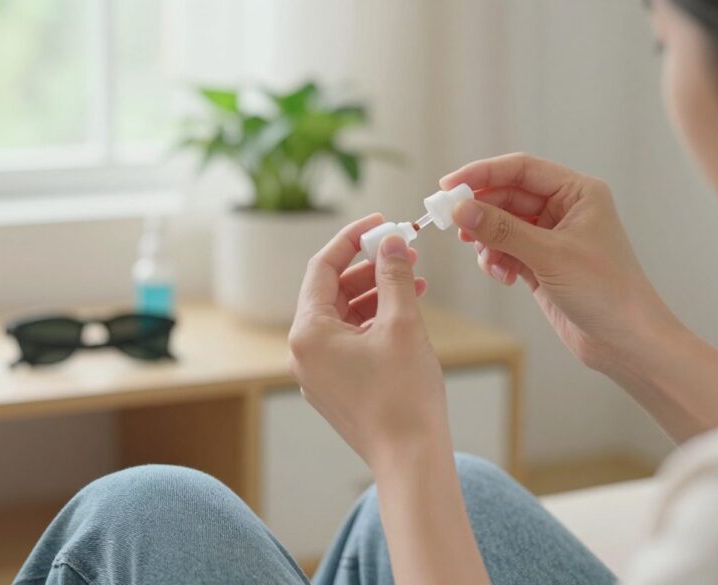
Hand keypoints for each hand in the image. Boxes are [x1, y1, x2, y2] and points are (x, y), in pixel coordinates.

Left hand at [288, 214, 449, 469]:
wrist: (410, 458)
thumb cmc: (404, 395)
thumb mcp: (402, 323)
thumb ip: (394, 275)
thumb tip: (391, 242)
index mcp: (308, 332)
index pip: (323, 268)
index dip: (352, 239)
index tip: (380, 224)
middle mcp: (303, 352)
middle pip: (332, 292)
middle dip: (369, 268)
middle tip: (404, 251)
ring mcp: (317, 373)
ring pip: (343, 317)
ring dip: (376, 294)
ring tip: (414, 280)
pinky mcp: (335, 388)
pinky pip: (349, 342)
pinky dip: (374, 323)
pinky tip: (405, 313)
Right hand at [440, 153, 680, 373]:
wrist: (626, 341)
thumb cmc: (605, 291)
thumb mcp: (549, 255)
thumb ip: (502, 229)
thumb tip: (460, 210)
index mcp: (577, 193)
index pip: (521, 170)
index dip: (482, 173)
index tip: (448, 186)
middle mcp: (564, 210)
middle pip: (507, 196)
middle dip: (480, 211)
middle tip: (451, 224)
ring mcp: (551, 237)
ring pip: (502, 225)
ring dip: (488, 241)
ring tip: (488, 260)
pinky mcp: (541, 263)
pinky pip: (506, 250)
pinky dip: (496, 260)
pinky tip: (504, 277)